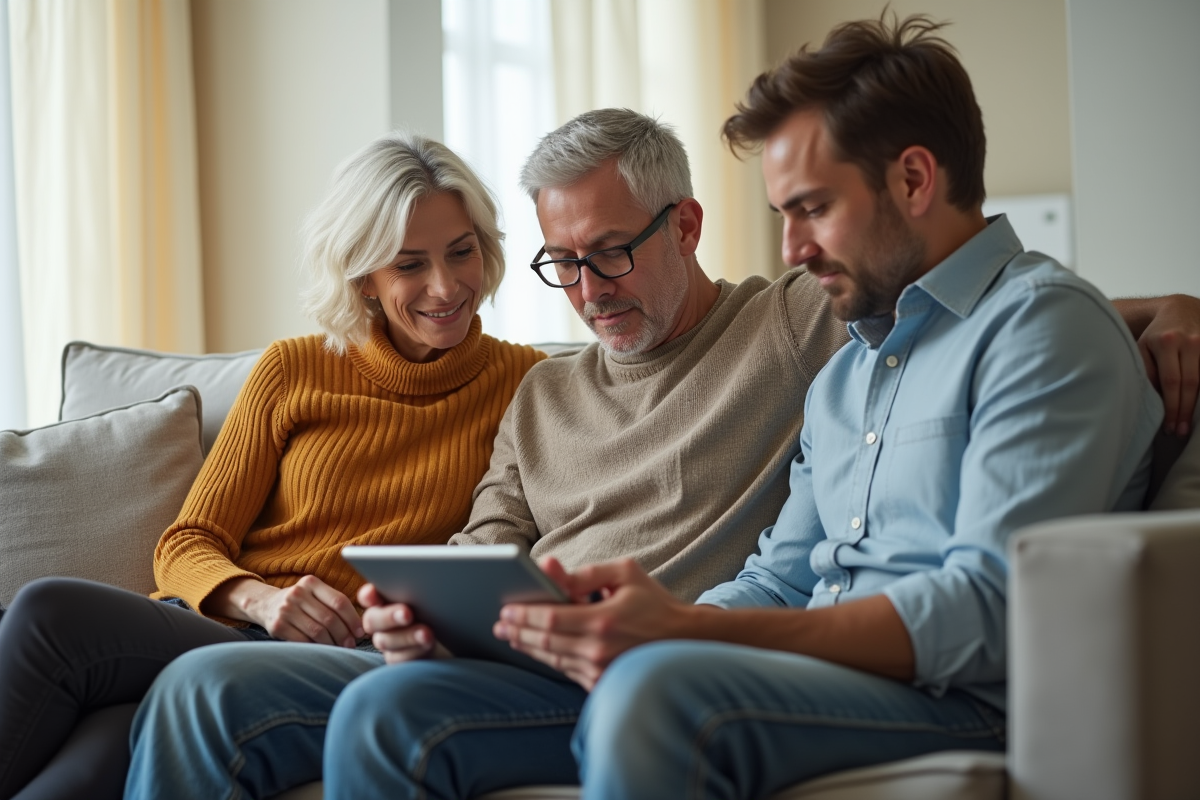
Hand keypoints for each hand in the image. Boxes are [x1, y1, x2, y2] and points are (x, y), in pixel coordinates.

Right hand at [237, 575, 363, 646]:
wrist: (265, 604)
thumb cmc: (301, 602)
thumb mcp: (314, 594)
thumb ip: (335, 604)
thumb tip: (360, 628)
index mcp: (311, 582)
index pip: (339, 601)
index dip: (353, 619)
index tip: (361, 632)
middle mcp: (297, 594)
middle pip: (329, 618)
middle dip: (344, 634)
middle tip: (351, 644)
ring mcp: (285, 610)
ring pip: (318, 632)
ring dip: (332, 643)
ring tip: (340, 648)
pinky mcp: (277, 626)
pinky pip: (303, 641)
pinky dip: (316, 648)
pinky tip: (323, 650)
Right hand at [358, 583, 439, 664]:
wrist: (450, 634)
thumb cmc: (438, 608)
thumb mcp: (431, 596)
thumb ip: (420, 589)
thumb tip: (425, 576)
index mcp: (385, 599)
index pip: (368, 596)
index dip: (368, 595)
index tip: (372, 593)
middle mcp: (381, 620)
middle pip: (373, 620)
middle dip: (389, 616)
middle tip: (407, 613)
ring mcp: (387, 641)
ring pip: (386, 640)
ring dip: (407, 636)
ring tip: (427, 633)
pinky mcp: (397, 658)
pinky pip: (399, 658)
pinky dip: (414, 651)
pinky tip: (427, 644)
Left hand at [493, 557, 690, 689]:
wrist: (685, 640)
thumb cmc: (653, 602)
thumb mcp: (625, 574)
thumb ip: (585, 573)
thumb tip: (549, 568)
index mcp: (603, 620)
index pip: (550, 618)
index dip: (524, 615)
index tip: (505, 609)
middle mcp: (599, 649)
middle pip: (545, 641)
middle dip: (518, 631)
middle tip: (500, 623)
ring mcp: (600, 670)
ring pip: (552, 658)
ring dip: (528, 646)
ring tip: (510, 634)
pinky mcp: (602, 682)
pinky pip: (566, 671)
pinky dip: (548, 659)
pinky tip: (535, 649)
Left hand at [1136, 294, 1199, 435]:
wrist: (1180, 310)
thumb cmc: (1155, 335)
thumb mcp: (1142, 347)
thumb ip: (1146, 371)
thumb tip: (1151, 400)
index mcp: (1166, 342)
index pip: (1170, 382)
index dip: (1170, 406)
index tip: (1168, 426)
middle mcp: (1190, 342)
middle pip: (1190, 383)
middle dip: (1184, 410)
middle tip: (1179, 432)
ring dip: (1196, 406)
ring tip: (1188, 426)